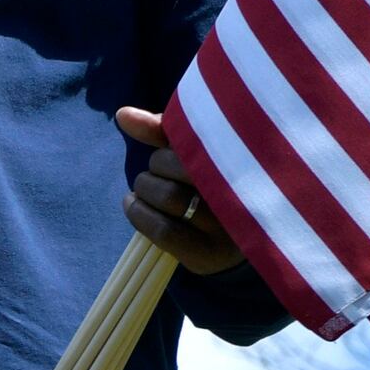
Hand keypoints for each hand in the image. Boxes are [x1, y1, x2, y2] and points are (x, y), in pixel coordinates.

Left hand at [116, 104, 244, 273]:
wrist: (239, 237)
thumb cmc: (212, 182)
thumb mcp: (196, 151)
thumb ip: (162, 131)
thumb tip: (122, 115)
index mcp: (247, 161)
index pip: (196, 143)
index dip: (168, 148)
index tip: (167, 154)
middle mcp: (244, 195)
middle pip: (180, 167)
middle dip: (156, 168)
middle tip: (156, 174)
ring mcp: (229, 229)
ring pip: (169, 197)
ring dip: (144, 189)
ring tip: (144, 189)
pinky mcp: (209, 255)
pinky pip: (163, 230)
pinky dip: (138, 214)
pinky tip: (133, 204)